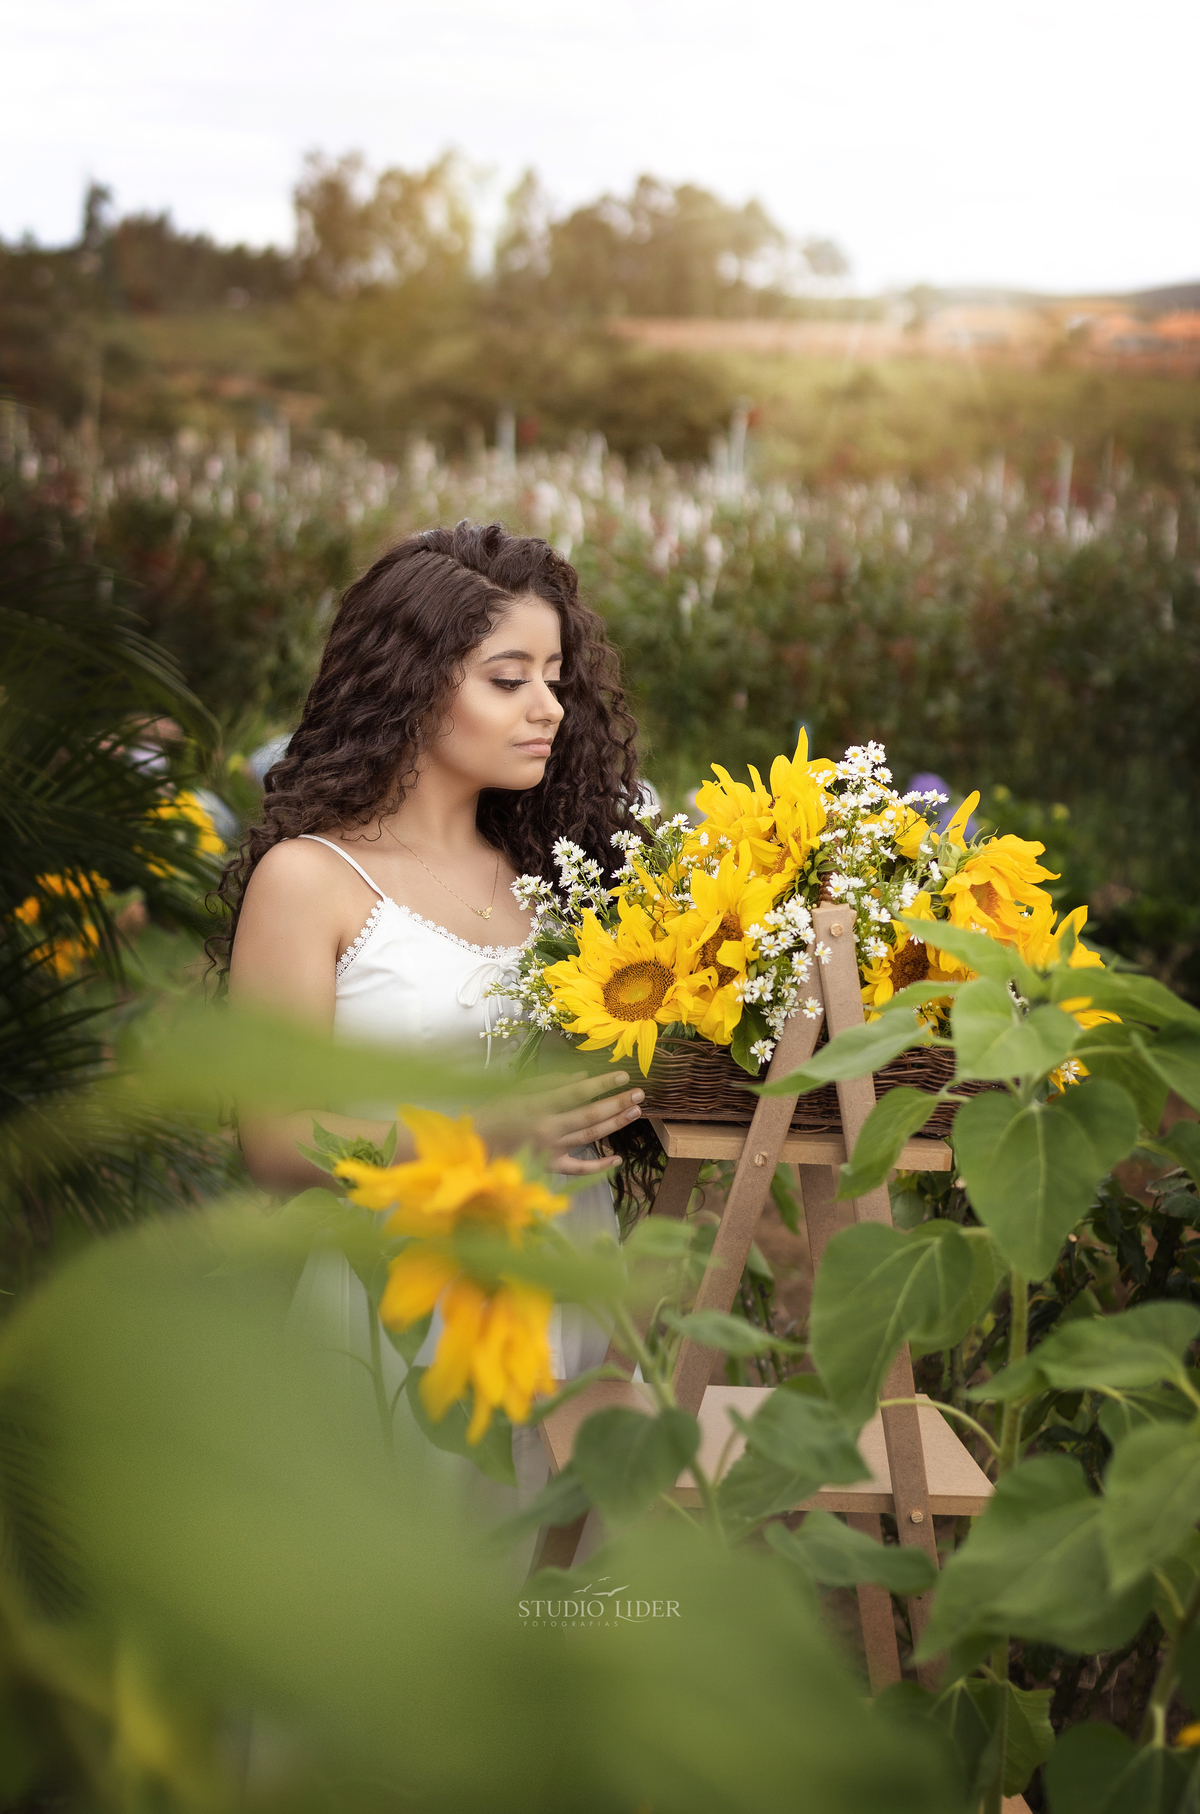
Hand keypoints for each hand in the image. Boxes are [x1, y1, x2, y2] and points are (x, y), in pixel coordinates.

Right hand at [480, 1070, 644, 1175]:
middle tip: (640, 1094)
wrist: (473, 1147)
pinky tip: (618, 1159)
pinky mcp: (549, 1167)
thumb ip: (549, 1083)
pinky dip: (599, 1166)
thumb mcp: (516, 1091)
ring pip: (589, 1136)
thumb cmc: (494, 1114)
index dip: (602, 1084)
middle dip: (617, 1103)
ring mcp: (550, 1149)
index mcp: (537, 1104)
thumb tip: (581, 1077)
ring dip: (615, 1124)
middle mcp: (547, 1127)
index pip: (577, 1092)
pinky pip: (578, 1168)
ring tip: (635, 1112)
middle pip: (590, 1114)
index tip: (623, 1076)